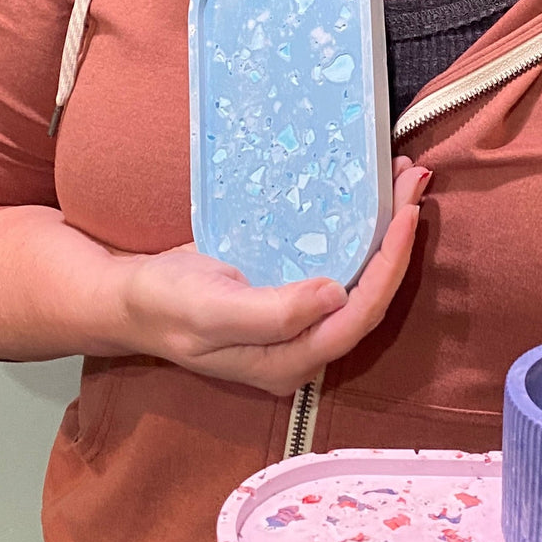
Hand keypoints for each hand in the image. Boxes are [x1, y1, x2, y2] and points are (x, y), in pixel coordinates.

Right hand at [114, 157, 430, 394]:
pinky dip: (360, 233)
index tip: (406, 213)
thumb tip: (336, 296)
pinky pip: (339, 268)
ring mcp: (299, 326)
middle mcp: (304, 348)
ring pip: (360, 282)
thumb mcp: (208, 310)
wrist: (128, 299)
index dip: (389, 267)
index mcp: (289, 361)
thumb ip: (272, 313)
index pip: (357, 318)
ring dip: (386, 233)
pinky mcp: (292, 301)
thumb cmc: (163, 305)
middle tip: (413, 180)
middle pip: (370, 299)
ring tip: (402, 181)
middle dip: (398, 242)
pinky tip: (369, 200)